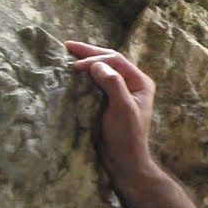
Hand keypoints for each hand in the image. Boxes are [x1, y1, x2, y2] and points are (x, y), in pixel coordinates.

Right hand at [65, 41, 155, 181]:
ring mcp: (121, 91)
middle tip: (67, 45)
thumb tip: (97, 65)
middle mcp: (132, 83)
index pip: (116, 61)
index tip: (75, 65)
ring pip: (103, 69)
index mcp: (140, 82)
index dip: (95, 58)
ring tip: (68, 54)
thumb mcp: (123, 109)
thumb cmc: (127, 136)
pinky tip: (74, 72)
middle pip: (110, 60)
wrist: (124, 161)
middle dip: (89, 53)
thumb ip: (113, 84)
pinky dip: (85, 75)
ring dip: (87, 61)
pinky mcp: (110, 100)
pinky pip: (97, 81)